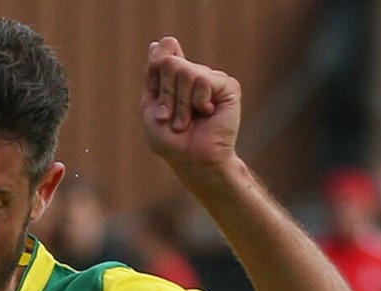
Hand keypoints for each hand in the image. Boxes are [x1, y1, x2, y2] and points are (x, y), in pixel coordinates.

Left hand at [142, 37, 240, 172]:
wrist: (193, 159)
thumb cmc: (171, 140)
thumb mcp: (152, 106)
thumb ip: (154, 74)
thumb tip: (160, 41)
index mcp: (177, 78)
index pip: (163, 56)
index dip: (155, 74)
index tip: (159, 106)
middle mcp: (195, 74)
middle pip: (170, 63)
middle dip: (165, 95)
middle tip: (170, 118)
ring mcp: (213, 79)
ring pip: (186, 72)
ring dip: (180, 103)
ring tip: (185, 121)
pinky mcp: (228, 86)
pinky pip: (203, 80)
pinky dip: (197, 102)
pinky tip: (206, 114)